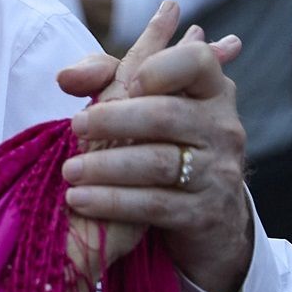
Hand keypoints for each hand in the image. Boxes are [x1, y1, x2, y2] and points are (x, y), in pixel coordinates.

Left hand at [56, 0, 252, 291]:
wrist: (206, 229)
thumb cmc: (163, 154)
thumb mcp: (142, 113)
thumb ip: (108, 84)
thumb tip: (67, 73)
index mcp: (210, 91)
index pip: (196, 63)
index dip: (160, 62)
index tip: (125, 75)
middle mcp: (224, 128)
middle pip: (168, 115)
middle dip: (117, 120)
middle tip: (72, 130)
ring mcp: (221, 174)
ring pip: (160, 163)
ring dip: (108, 167)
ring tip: (67, 174)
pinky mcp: (208, 215)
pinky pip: (158, 205)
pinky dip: (115, 203)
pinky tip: (81, 201)